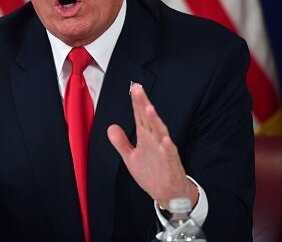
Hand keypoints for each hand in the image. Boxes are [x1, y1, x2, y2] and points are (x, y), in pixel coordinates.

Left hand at [107, 84, 196, 208]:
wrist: (169, 194)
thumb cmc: (153, 173)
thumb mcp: (131, 158)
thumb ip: (121, 142)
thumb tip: (111, 127)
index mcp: (146, 138)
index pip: (140, 117)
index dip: (137, 103)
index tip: (134, 88)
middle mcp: (155, 141)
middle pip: (149, 120)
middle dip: (144, 105)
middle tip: (138, 90)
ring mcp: (164, 152)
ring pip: (160, 133)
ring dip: (155, 121)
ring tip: (149, 109)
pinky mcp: (171, 164)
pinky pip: (170, 155)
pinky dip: (167, 147)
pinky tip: (165, 139)